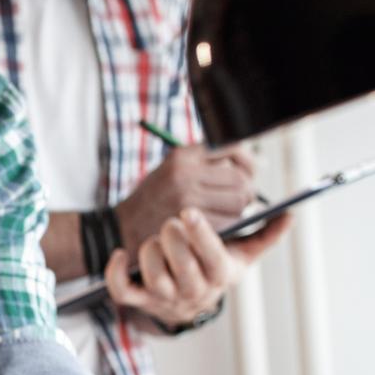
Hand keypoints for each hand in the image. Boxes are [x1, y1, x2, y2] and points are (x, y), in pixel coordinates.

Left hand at [104, 208, 290, 327]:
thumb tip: (290, 215)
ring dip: (149, 252)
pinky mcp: (139, 300)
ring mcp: (164, 297)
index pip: (212, 258)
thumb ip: (265, 235)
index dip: (200, 236)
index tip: (189, 212)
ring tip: (154, 238)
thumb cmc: (214, 268)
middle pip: (181, 267)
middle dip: (173, 240)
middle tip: (170, 221)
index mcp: (219, 275)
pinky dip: (115, 274)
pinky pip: (122, 291)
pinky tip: (119, 254)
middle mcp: (193, 290)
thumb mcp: (241, 255)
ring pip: (153, 276)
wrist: (189, 303)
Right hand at [115, 144, 256, 246]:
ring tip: (227, 209)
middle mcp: (185, 173)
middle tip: (243, 195)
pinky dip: (230, 223)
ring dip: (240, 207)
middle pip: (240, 179)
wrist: (124, 226)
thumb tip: (246, 161)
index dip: (248, 160)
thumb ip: (204, 162)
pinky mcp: (190, 221)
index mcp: (182, 155)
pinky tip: (218, 222)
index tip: (250, 170)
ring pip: (239, 202)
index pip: (232, 148)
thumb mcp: (171, 168)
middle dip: (248, 188)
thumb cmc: (153, 197)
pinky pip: (228, 221)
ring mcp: (187, 198)